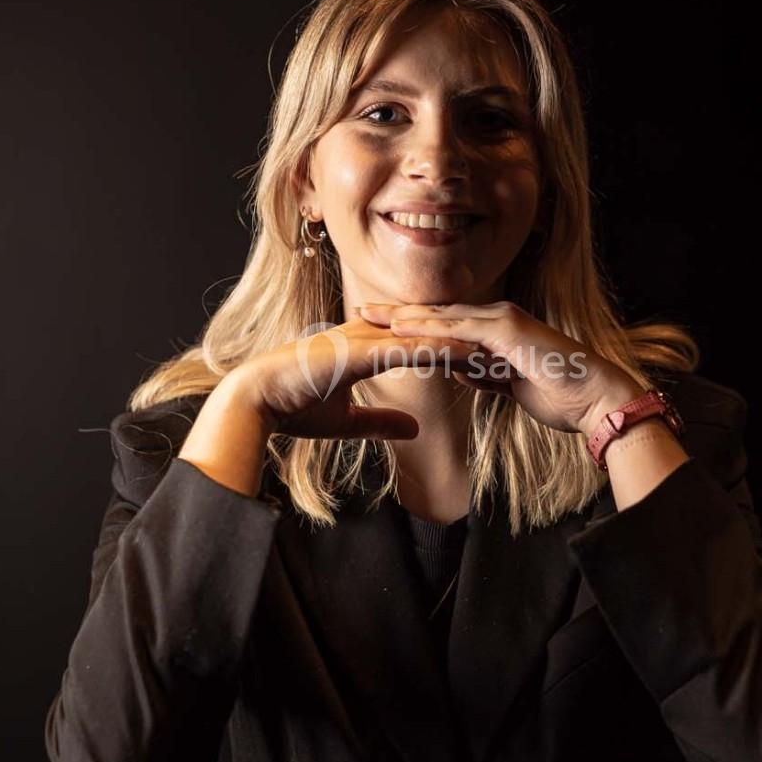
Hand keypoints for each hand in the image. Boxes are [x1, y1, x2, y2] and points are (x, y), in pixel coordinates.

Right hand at [213, 315, 482, 441]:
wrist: (255, 402)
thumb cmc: (292, 409)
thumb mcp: (347, 422)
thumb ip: (381, 422)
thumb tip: (412, 428)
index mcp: (365, 346)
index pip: (418, 342)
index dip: (452, 347)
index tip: (487, 356)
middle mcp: (367, 336)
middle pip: (428, 333)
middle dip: (466, 339)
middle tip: (505, 344)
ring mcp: (363, 340)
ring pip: (423, 336)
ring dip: (461, 341)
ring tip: (499, 346)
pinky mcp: (358, 351)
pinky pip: (407, 348)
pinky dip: (438, 350)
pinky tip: (465, 353)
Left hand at [358, 301, 646, 435]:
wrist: (596, 397)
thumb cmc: (561, 394)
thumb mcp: (510, 384)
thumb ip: (485, 373)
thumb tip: (460, 371)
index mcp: (497, 330)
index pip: (446, 324)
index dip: (412, 324)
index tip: (378, 326)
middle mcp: (497, 318)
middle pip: (438, 313)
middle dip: (399, 314)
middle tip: (362, 311)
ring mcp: (502, 321)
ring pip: (444, 317)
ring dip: (405, 317)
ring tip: (371, 316)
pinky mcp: (508, 332)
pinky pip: (460, 330)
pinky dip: (430, 330)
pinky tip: (402, 332)